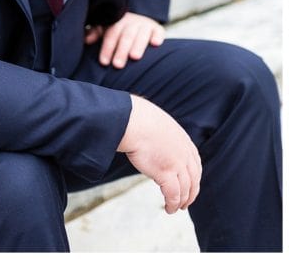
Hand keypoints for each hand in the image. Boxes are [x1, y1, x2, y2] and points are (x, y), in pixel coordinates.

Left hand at [85, 12, 164, 67]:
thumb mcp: (105, 28)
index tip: (104, 62)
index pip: (111, 35)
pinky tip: (155, 44)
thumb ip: (95, 33)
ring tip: (134, 57)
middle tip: (118, 65)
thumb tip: (86, 39)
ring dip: (138, 45)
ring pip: (141, 34)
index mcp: (116, 21)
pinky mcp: (157, 28)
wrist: (137, 23)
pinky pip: (158, 31)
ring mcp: (144, 24)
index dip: (107, 48)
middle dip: (121, 51)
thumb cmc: (117, 30)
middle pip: (125, 36)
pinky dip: (157, 36)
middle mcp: (131, 21)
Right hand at [118, 95, 200, 213]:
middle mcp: (184, 154)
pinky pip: (173, 195)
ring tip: (176, 208)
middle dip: (191, 192)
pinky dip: (173, 204)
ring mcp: (177, 164)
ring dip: (182, 201)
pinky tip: (169, 209)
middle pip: (194, 179)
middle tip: (186, 201)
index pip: (195, 164)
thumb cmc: (136, 117)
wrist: (130, 121)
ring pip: (185, 189)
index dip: (194, 177)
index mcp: (184, 140)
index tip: (190, 184)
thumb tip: (150, 134)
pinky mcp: (165, 174)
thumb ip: (161, 133)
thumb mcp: (157, 122)